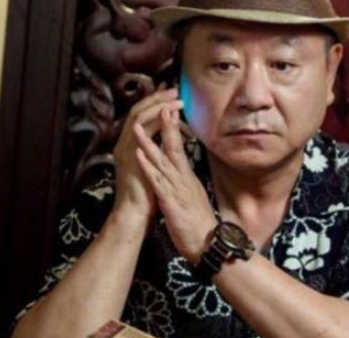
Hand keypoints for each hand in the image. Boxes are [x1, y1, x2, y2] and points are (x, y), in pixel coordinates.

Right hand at [113, 85, 183, 223]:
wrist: (134, 214)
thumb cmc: (147, 194)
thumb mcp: (154, 167)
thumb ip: (159, 151)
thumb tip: (171, 138)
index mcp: (131, 144)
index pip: (141, 115)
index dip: (156, 102)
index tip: (171, 93)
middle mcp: (125, 143)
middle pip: (138, 110)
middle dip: (157, 98)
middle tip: (175, 89)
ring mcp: (125, 148)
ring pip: (138, 116)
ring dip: (158, 105)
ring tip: (176, 99)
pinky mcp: (128, 155)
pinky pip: (139, 131)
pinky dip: (154, 120)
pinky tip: (168, 114)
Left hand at [134, 107, 217, 264]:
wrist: (209, 245)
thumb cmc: (200, 224)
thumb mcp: (194, 198)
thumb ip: (187, 184)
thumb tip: (182, 174)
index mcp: (188, 178)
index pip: (180, 148)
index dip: (174, 129)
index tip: (168, 109)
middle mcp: (183, 179)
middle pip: (174, 148)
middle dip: (166, 126)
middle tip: (162, 103)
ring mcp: (177, 189)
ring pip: (162, 161)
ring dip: (151, 142)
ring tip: (140, 125)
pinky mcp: (171, 202)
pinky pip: (157, 181)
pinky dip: (148, 166)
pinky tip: (139, 155)